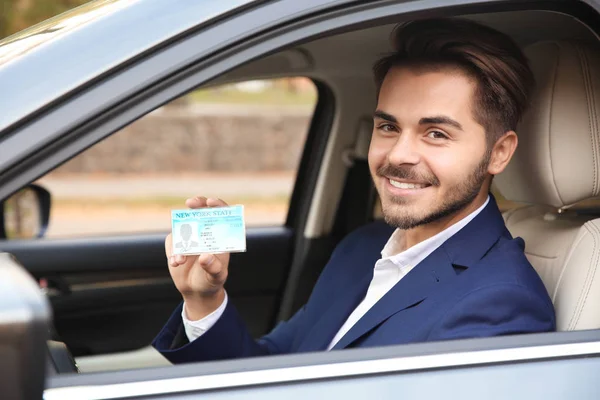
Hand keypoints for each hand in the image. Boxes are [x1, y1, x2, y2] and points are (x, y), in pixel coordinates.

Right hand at [166, 197, 229, 319]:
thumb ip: (213, 267)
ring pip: (184, 226)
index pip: (222, 214)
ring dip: (180, 240)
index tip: (210, 202)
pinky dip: (172, 250)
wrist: (196, 290)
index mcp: (220, 236)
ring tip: (180, 261)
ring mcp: (190, 236)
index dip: (217, 205)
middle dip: (197, 203)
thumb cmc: (212, 280)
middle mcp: (205, 232)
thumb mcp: (216, 276)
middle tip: (190, 203)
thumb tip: (205, 256)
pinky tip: (175, 263)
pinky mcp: (177, 243)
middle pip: (202, 210)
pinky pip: (172, 240)